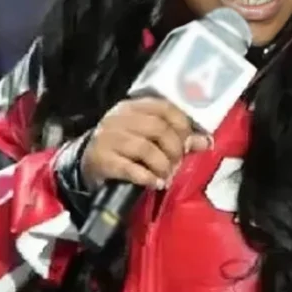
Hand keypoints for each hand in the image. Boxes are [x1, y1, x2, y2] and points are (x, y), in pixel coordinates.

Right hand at [81, 97, 209, 189]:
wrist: (86, 163)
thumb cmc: (123, 148)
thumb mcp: (147, 137)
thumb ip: (175, 137)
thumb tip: (205, 142)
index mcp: (133, 107)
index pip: (164, 108)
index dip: (182, 126)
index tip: (188, 144)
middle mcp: (119, 118)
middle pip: (157, 128)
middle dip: (174, 149)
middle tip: (177, 164)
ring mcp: (108, 138)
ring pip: (145, 148)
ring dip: (162, 166)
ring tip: (166, 177)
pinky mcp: (102, 160)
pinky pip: (130, 168)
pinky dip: (147, 178)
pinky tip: (155, 184)